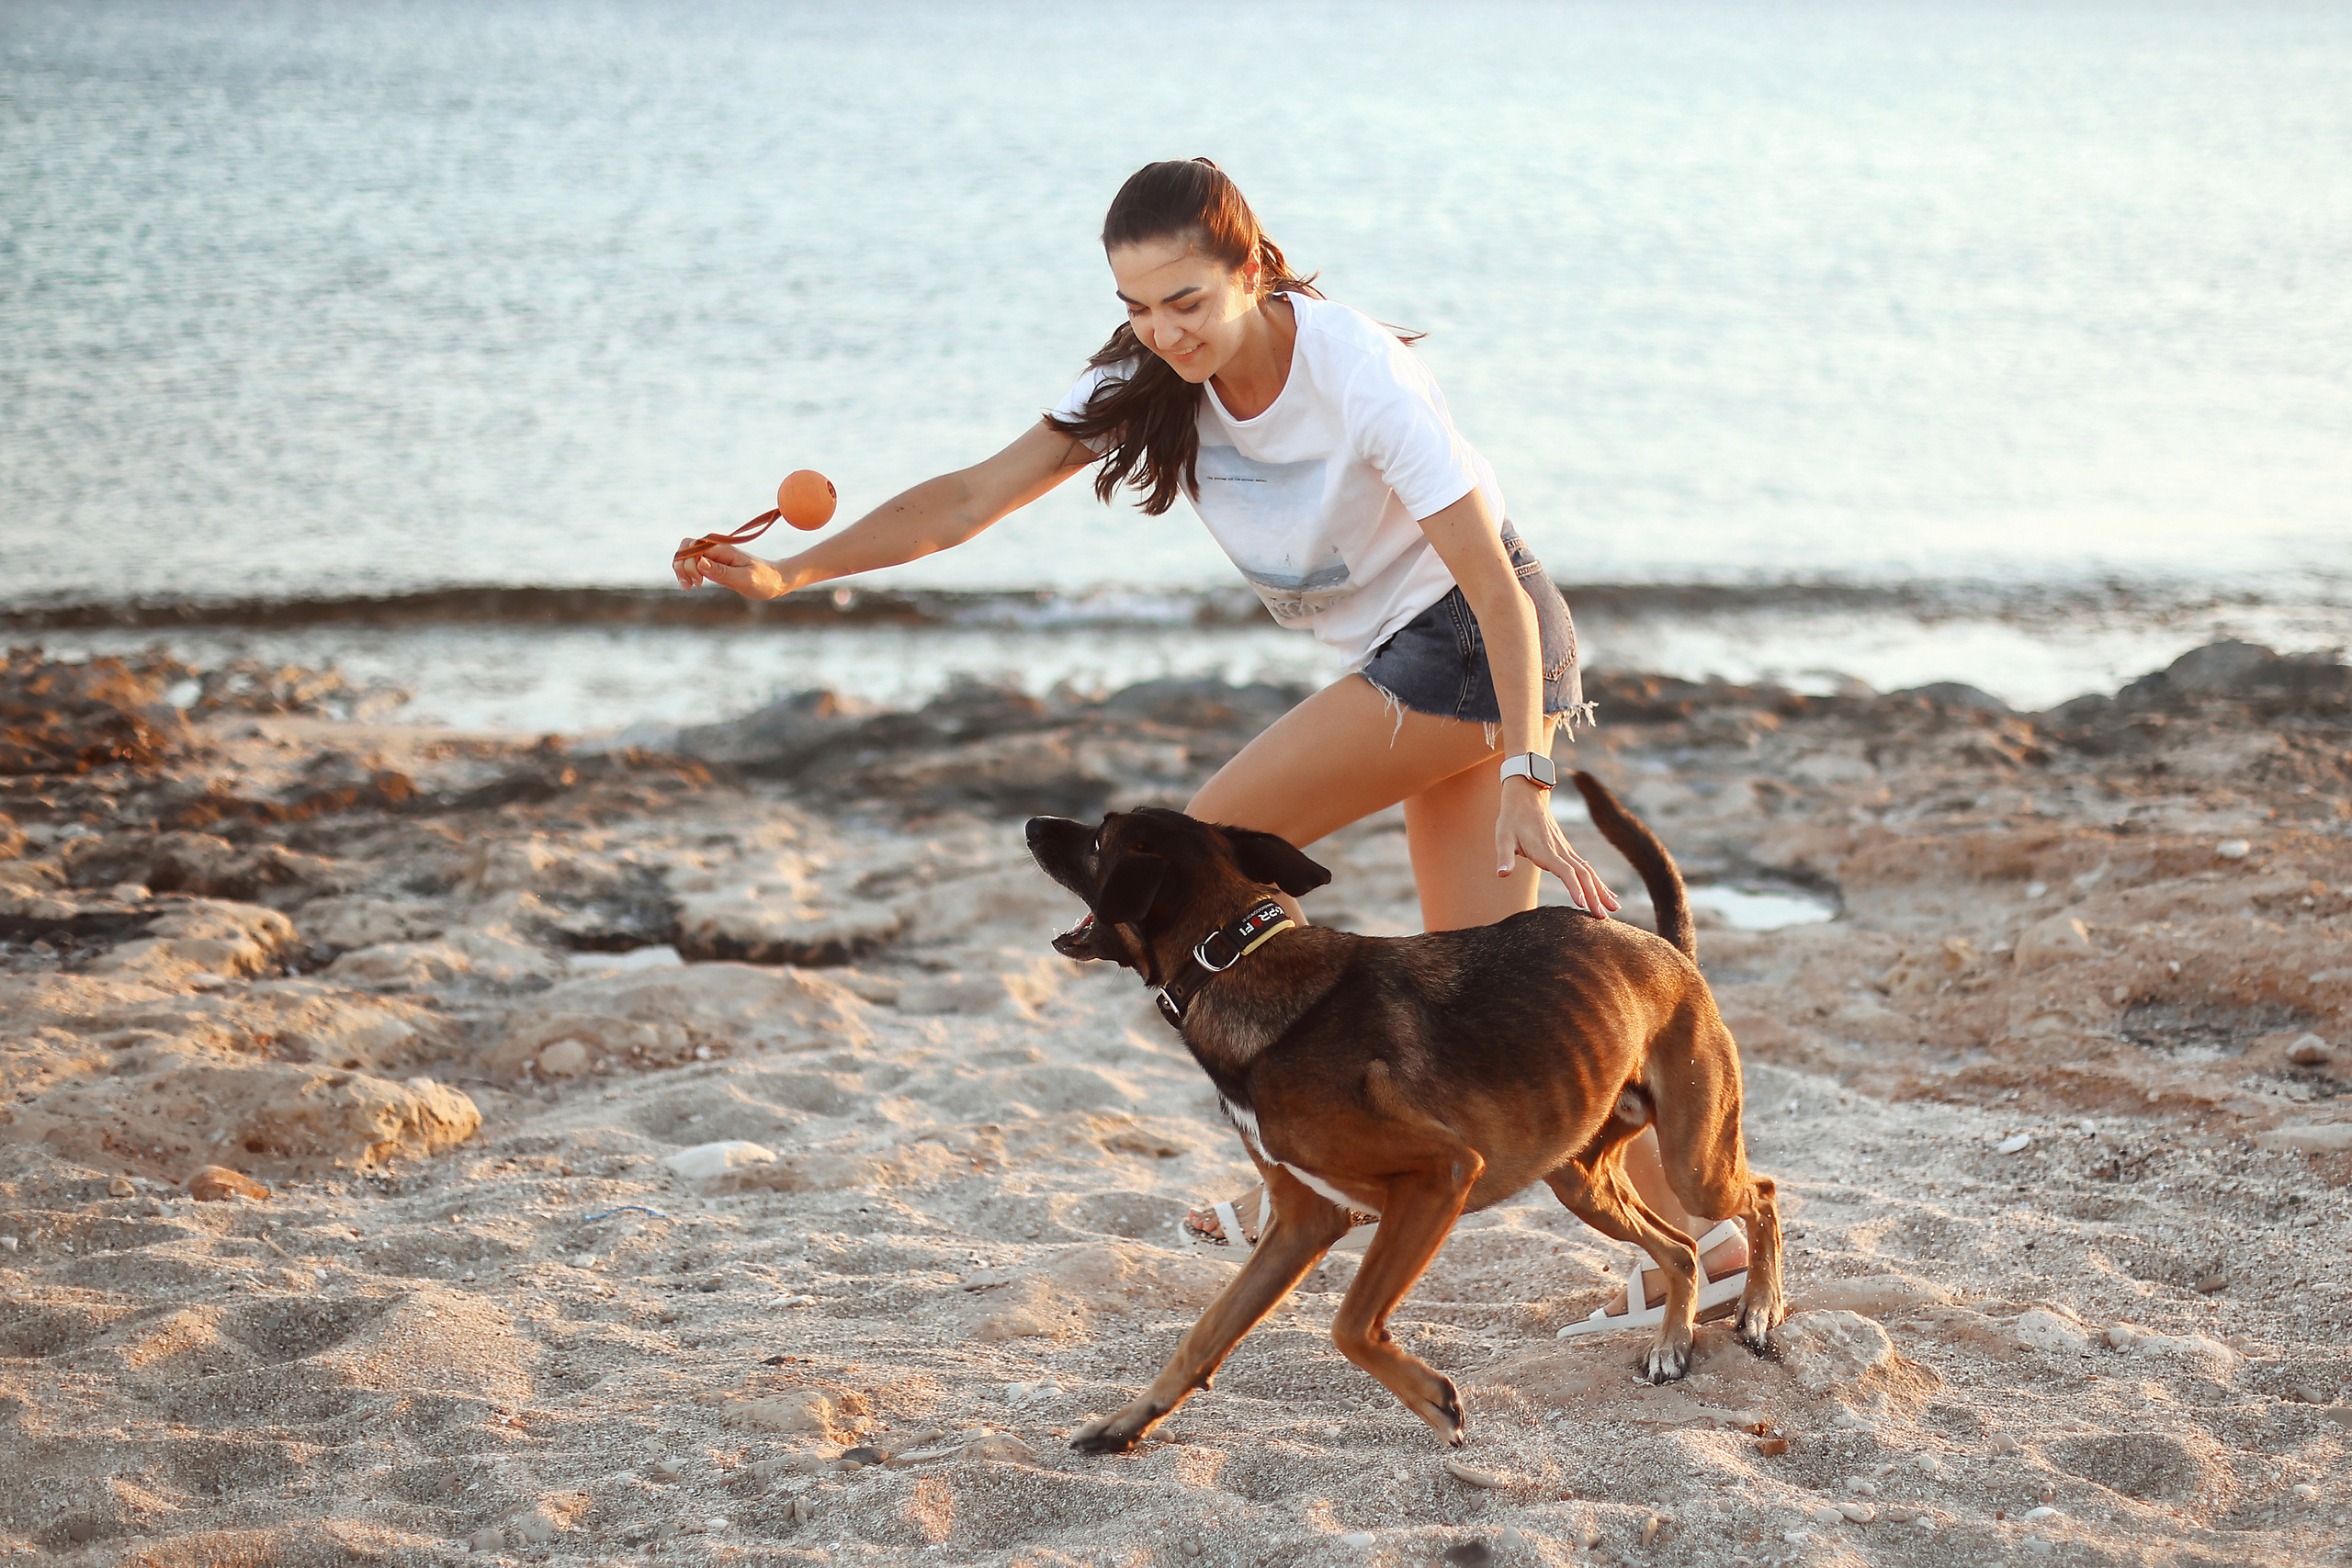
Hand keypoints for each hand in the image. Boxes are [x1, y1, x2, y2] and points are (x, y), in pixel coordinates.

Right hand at [673, 539, 789, 599]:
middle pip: (685, 548)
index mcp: (722, 550)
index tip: (700, 583)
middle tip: (691, 587)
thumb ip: (722, 572)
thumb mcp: (745, 579)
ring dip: (683, 570)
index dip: (689, 565)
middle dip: (681, 567)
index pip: (692, 548)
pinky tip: (693, 585)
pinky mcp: (715, 565)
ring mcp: (714, 556)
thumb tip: (700, 563)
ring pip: (687, 555)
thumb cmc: (764, 580)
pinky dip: (689, 573)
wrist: (776, 580)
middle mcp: (716, 550)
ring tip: (689, 587)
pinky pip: (694, 563)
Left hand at [1496, 777, 1620, 915]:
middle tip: (1603, 918)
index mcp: (1545, 850)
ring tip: (1614, 910)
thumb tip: (1502, 874)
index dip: (1574, 887)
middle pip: (1583, 875)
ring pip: (1589, 872)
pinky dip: (1599, 883)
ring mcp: (1566, 850)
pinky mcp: (1568, 851)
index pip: (1565, 871)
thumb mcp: (1502, 836)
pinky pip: (1587, 869)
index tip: (1582, 905)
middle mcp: (1560, 851)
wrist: (1527, 796)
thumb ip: (1504, 856)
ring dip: (1601, 891)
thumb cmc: (1512, 818)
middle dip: (1594, 897)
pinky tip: (1608, 895)